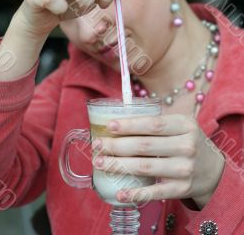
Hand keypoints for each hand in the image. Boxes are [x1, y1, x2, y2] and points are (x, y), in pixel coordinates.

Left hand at [92, 114, 224, 207]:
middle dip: (117, 146)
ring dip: (119, 166)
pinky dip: (136, 193)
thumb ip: (157, 120)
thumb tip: (120, 118)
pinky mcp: (182, 189)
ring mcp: (185, 169)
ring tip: (100, 163)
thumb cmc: (188, 141)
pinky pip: (155, 192)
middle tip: (97, 145)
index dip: (130, 125)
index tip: (109, 126)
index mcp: (185, 125)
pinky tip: (120, 193)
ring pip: (146, 167)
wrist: (213, 170)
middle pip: (145, 146)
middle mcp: (186, 146)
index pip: (153, 124)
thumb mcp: (181, 124)